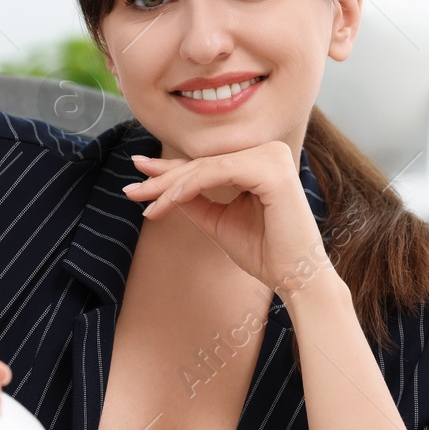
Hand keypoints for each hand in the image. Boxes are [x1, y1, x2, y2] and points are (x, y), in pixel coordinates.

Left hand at [121, 141, 329, 294]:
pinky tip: (167, 201)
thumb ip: (195, 201)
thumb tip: (164, 188)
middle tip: (130, 191)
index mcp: (261, 161)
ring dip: (171, 185)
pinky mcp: (272, 171)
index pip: (207, 164)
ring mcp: (273, 157)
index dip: (171, 171)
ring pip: (207, 167)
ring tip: (144, 202)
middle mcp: (269, 152)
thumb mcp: (220, 222)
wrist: (297, 277)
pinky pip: (218, 173)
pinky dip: (190, 186)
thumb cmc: (266, 252)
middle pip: (203, 163)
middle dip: (163, 178)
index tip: (139, 176)